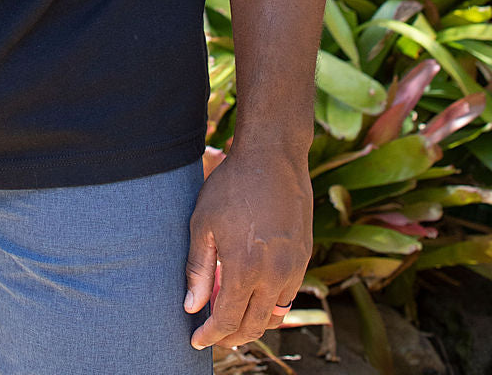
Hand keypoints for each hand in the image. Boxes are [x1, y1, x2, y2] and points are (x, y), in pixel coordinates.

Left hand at [184, 147, 311, 350]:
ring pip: (275, 314)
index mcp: (246, 269)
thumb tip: (191, 306)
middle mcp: (275, 275)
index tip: (196, 340)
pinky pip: (288, 294)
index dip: (211, 335)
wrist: (272, 156)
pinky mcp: (305, 256)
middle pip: (254, 325)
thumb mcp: (203, 224)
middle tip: (213, 335)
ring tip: (232, 316)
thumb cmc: (231, 186)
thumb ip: (198, 269)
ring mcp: (294, 267)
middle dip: (232, 337)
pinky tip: (253, 291)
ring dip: (254, 322)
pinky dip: (270, 303)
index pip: (228, 320)